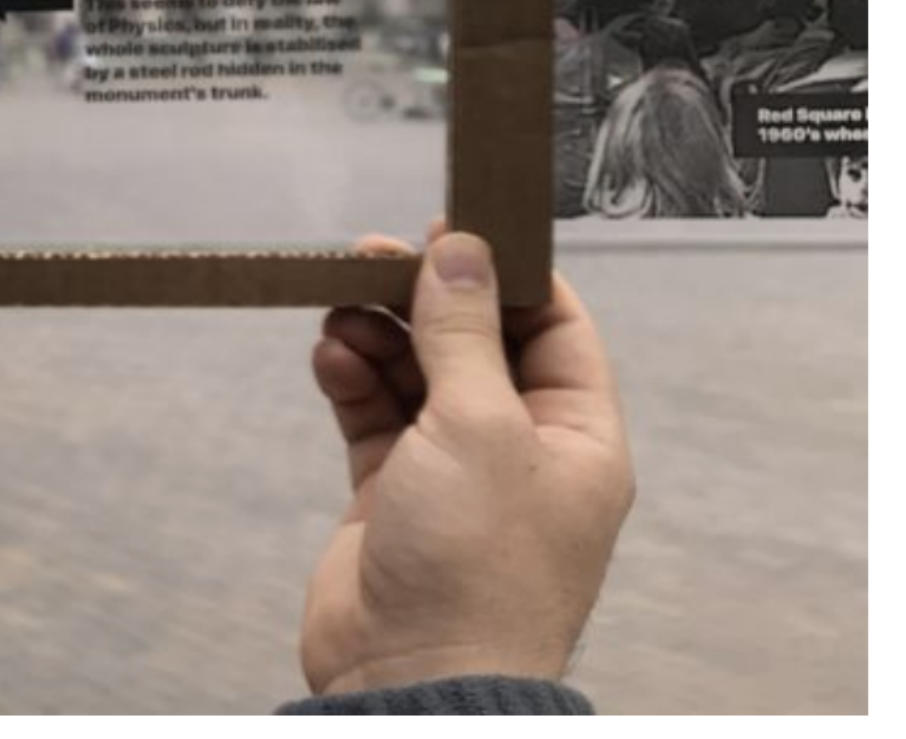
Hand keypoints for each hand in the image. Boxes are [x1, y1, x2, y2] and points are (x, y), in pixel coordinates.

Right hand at [300, 226, 634, 694]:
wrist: (412, 677)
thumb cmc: (476, 569)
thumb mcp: (480, 427)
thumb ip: (464, 333)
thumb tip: (461, 249)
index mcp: (577, 437)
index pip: (553, 327)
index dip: (503, 272)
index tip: (452, 227)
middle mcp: (520, 450)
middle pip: (473, 343)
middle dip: (422, 298)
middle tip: (369, 256)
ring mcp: (453, 473)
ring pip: (414, 373)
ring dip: (376, 335)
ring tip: (338, 309)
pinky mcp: (391, 495)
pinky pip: (372, 414)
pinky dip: (350, 379)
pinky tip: (329, 355)